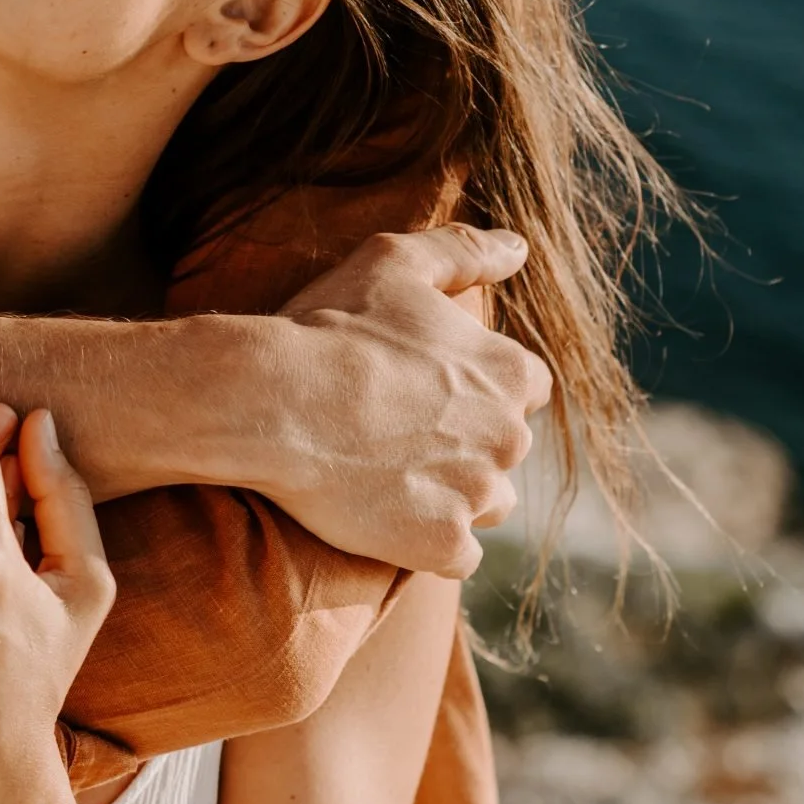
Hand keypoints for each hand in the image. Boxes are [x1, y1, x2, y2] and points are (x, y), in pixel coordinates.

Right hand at [266, 226, 551, 577]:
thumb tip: (520, 247)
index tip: (431, 391)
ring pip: (486, 505)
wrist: (276, 400)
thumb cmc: (331, 324)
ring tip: (391, 480)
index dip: (479, 389)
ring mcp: (477, 495)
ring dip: (454, 496)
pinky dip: (430, 544)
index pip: (527, 388)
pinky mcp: (441, 544)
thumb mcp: (394, 262)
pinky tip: (387, 522)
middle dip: (465, 444)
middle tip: (398, 435)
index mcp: (508, 371)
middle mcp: (508, 435)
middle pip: (503, 449)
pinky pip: (456, 556)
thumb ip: (465, 251)